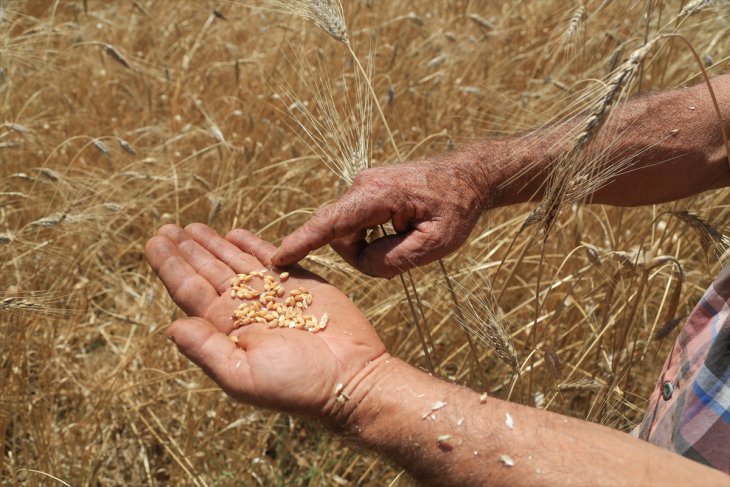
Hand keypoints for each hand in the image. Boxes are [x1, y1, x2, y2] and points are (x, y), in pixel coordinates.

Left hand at [145, 223, 386, 422]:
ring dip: (212, 244)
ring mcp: (273, 294)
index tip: (154, 242)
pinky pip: (270, 258)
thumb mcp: (243, 375)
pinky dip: (253, 244)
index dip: (171, 266)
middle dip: (186, 249)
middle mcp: (245, 308)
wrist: (351, 378)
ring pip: (235, 261)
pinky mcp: (301, 282)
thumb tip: (171, 326)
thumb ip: (206, 349)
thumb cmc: (297, 385)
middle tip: (165, 228)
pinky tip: (234, 234)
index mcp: (227, 329)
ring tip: (190, 227)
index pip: (190, 291)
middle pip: (207, 271)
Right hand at [272, 156, 487, 277]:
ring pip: (348, 233)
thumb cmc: (456, 208)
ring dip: (372, 246)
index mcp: (377, 195)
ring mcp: (362, 186)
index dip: (301, 243)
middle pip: (340, 236)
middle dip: (364, 254)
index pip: (330, 223)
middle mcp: (362, 185)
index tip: (276, 259)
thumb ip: (395, 260)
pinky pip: (355, 225)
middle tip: (407, 249)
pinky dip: (372, 237)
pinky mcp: (365, 192)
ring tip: (409, 236)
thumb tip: (363, 263)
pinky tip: (400, 230)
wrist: (468, 176)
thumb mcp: (436, 244)